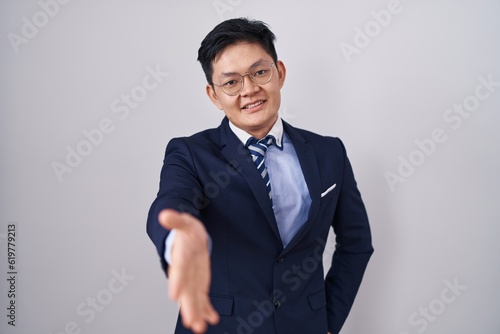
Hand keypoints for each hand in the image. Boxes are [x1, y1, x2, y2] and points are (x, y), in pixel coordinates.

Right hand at [159, 209, 219, 332]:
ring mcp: (192, 280)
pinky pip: (203, 298)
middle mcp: (185, 272)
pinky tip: (212, 319)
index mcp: (180, 257)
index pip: (177, 269)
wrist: (189, 238)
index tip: (174, 295)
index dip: (176, 281)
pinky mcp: (200, 283)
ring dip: (197, 313)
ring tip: (200, 327)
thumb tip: (164, 214)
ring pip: (194, 299)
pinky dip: (207, 309)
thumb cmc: (186, 231)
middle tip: (192, 322)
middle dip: (188, 307)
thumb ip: (176, 220)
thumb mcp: (184, 222)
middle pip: (185, 291)